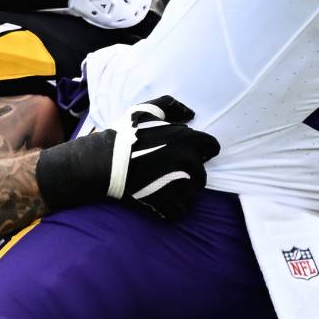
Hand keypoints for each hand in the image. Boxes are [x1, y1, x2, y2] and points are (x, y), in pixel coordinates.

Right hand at [37, 95, 219, 219]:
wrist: (104, 161)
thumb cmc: (125, 134)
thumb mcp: (146, 111)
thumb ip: (171, 107)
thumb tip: (191, 113)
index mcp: (187, 138)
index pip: (213, 148)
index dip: (202, 152)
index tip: (188, 156)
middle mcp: (187, 160)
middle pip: (202, 176)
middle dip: (190, 177)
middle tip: (170, 175)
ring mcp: (178, 182)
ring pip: (192, 195)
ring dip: (181, 195)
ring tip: (164, 190)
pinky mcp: (166, 200)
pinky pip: (180, 211)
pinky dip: (173, 210)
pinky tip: (161, 203)